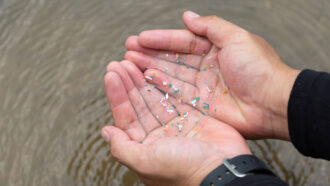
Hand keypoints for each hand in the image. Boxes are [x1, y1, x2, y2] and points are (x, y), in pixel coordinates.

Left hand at [103, 61, 250, 185]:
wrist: (222, 170)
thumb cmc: (183, 170)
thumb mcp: (145, 162)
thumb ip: (122, 147)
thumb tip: (105, 132)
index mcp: (145, 147)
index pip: (126, 117)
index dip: (117, 95)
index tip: (110, 75)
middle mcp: (159, 135)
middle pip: (139, 104)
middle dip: (128, 83)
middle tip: (119, 63)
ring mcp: (176, 125)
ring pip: (155, 97)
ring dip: (143, 79)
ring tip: (132, 61)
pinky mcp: (193, 116)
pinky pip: (175, 95)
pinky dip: (164, 82)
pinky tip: (154, 69)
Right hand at [124, 11, 300, 139]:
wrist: (273, 103)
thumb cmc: (259, 68)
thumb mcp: (236, 38)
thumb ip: (210, 26)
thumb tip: (187, 15)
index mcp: (216, 47)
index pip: (182, 40)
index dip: (161, 39)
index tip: (140, 37)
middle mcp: (206, 66)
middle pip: (173, 57)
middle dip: (150, 53)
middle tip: (127, 50)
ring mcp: (202, 86)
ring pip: (171, 74)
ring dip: (150, 67)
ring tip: (130, 62)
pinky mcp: (200, 104)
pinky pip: (177, 92)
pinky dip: (161, 85)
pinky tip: (145, 78)